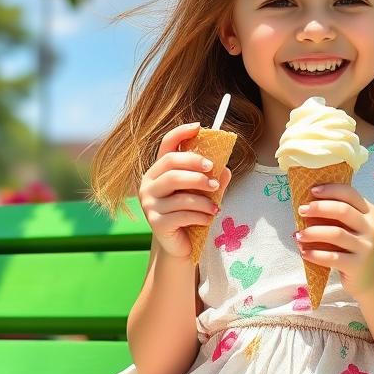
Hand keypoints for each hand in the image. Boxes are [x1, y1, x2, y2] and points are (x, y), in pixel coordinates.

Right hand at [138, 122, 231, 260]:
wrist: (178, 245)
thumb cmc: (189, 213)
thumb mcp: (201, 193)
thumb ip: (212, 180)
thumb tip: (225, 169)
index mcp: (158, 171)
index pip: (166, 146)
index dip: (180, 134)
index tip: (199, 127)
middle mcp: (148, 184)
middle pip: (172, 166)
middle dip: (196, 169)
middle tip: (214, 177)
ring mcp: (149, 203)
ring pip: (180, 194)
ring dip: (204, 199)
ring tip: (216, 207)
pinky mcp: (156, 222)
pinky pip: (182, 214)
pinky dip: (201, 216)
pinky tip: (209, 218)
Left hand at [293, 182, 373, 298]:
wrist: (370, 278)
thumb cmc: (353, 247)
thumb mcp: (352, 228)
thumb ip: (337, 215)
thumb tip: (307, 203)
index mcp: (370, 212)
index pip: (350, 194)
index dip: (330, 190)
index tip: (312, 191)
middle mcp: (371, 227)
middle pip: (343, 211)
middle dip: (319, 208)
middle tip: (301, 211)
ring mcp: (366, 247)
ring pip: (336, 234)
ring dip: (313, 232)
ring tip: (298, 235)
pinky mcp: (357, 265)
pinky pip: (332, 257)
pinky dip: (315, 254)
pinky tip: (304, 253)